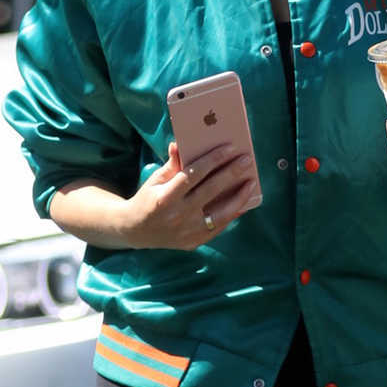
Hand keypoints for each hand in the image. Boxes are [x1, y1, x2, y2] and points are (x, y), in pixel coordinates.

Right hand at [123, 142, 258, 249]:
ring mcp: (187, 232)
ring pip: (221, 214)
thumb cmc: (148, 199)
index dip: (213, 160)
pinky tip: (242, 201)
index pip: (193, 174)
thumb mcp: (156, 179)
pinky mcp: (193, 242)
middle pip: (210, 191)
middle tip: (246, 160)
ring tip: (250, 182)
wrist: (135, 231)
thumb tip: (180, 144)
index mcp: (165, 197)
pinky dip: (232, 214)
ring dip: (239, 197)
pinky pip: (218, 227)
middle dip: (231, 173)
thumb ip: (172, 164)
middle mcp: (177, 216)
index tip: (230, 148)